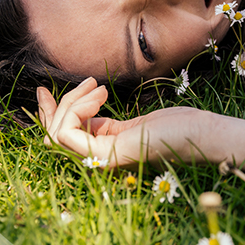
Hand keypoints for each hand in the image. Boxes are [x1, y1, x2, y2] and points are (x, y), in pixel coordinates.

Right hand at [36, 78, 218, 167]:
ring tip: (98, 88)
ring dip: (70, 103)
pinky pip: (68, 133)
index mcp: (101, 154)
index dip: (48, 114)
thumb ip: (101, 121)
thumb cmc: (175, 128)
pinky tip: (98, 95)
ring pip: (57, 132)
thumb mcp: (128, 123)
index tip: (44, 90)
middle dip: (52, 107)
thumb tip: (81, 105)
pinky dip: (76, 109)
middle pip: (52, 136)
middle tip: (77, 83)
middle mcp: (97, 161)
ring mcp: (101, 161)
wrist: (201, 135)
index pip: (60, 138)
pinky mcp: (107, 155)